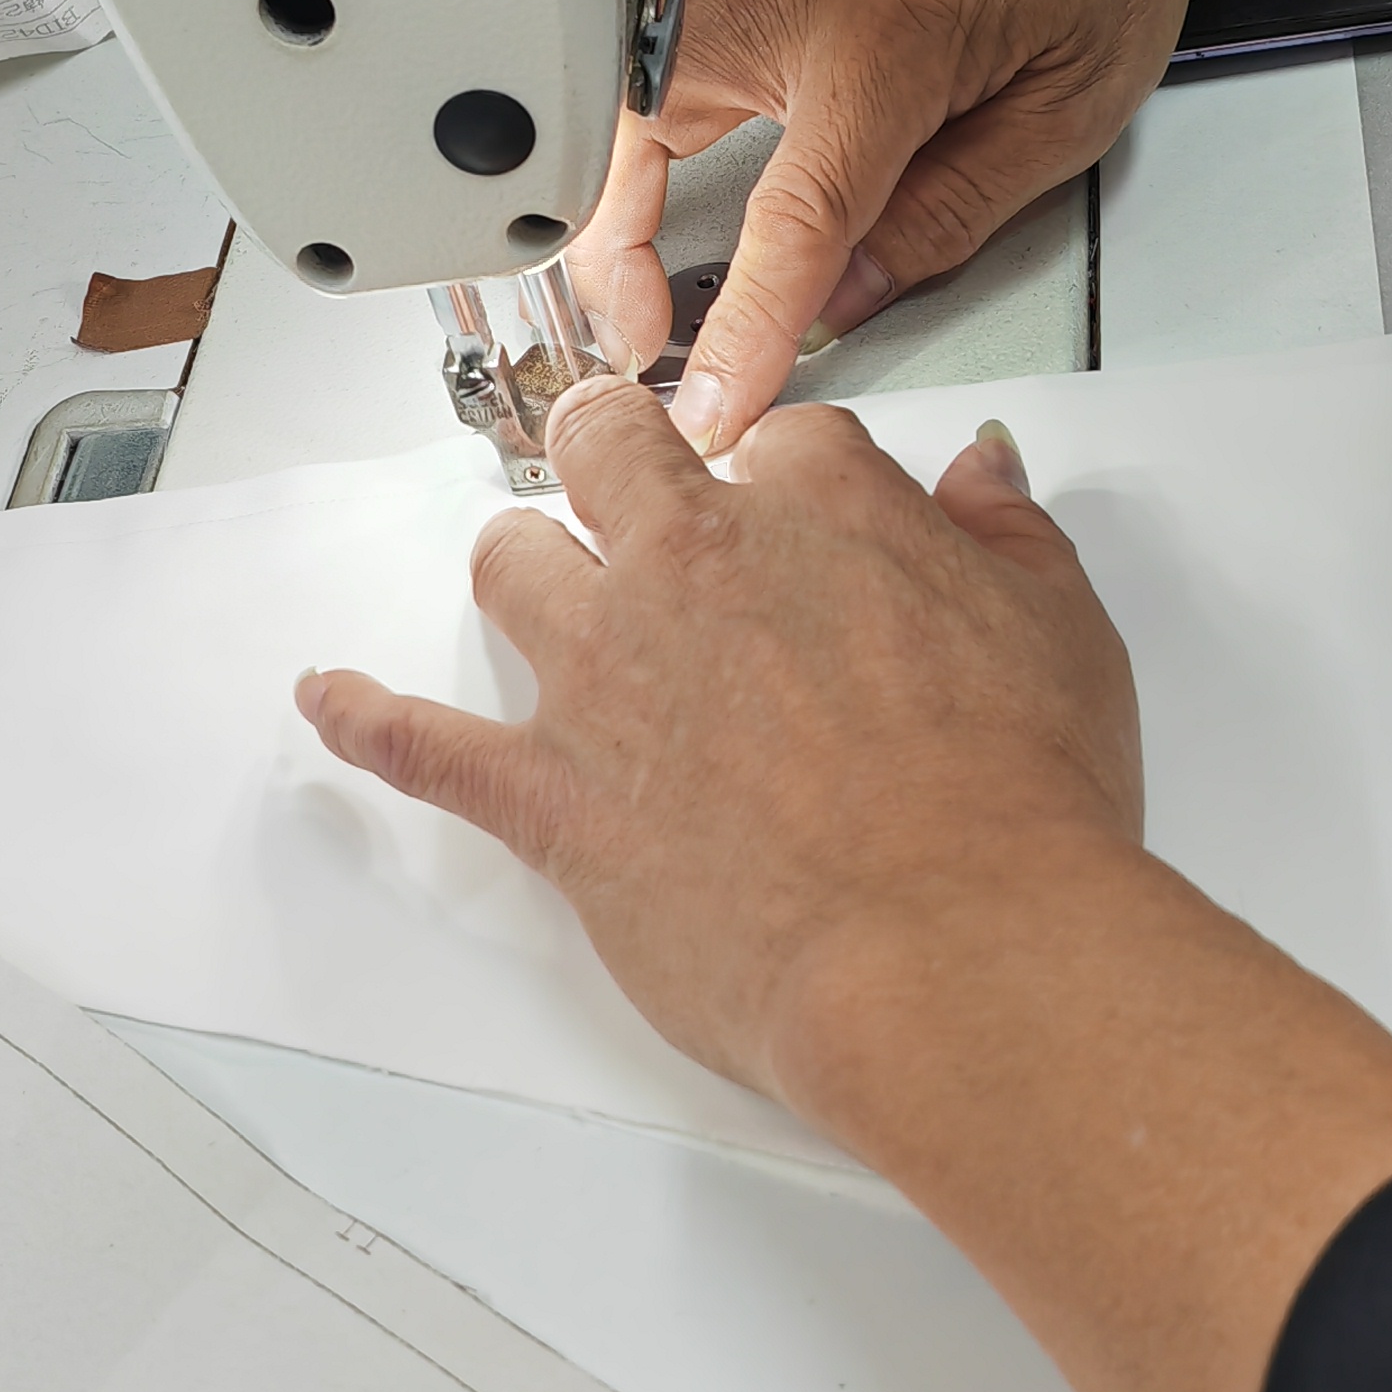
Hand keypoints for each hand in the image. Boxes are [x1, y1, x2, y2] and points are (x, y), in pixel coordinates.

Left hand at [294, 378, 1140, 1116]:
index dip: (787, 484)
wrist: (948, 949)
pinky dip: (365, 718)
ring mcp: (607, 676)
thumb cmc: (1016, 807)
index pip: (781, 441)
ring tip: (539, 584)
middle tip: (623, 482)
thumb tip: (982, 473)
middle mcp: (691, 564)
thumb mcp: (1060, 633)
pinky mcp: (552, 794)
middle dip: (613, 458)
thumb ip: (1005, 536)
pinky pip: (422, 745)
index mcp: (819, 506)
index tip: (801, 520)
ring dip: (524, 566)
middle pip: (607, 452)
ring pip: (512, 564)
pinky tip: (330, 698)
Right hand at [569, 0, 1241, 448]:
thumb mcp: (1062, 113)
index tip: (711, 406)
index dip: (741, 332)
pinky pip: (648, 63)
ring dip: (613, 203)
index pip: (790, 223)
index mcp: (883, 31)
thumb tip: (845, 302)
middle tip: (641, 346)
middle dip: (612, 258)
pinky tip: (654, 203)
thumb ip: (946, 220)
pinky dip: (632, 144)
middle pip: (637, 140)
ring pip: (622, 99)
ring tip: (644, 292)